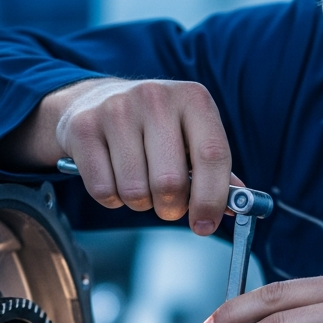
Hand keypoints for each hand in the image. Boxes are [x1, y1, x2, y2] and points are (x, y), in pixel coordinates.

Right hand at [1, 76, 233, 234]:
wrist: (94, 100)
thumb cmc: (154, 127)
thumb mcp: (190, 134)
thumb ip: (215, 169)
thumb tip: (239, 206)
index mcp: (193, 98)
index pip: (212, 156)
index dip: (212, 199)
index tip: (206, 225)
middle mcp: (156, 97)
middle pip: (170, 183)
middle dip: (171, 208)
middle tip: (169, 206)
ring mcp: (116, 109)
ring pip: (135, 191)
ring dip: (140, 203)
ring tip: (139, 184)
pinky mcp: (83, 128)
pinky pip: (104, 190)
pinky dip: (112, 199)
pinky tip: (114, 177)